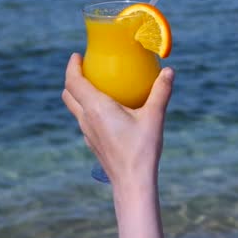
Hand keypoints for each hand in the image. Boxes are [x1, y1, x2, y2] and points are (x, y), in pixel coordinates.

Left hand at [62, 53, 173, 187]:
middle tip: (86, 68)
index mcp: (96, 108)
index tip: (77, 55)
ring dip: (79, 94)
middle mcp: (86, 119)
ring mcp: (87, 132)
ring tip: (97, 86)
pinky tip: (108, 111)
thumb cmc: (142, 148)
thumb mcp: (155, 116)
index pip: (74, 82)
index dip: (71, 66)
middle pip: (69, 94)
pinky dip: (88, 109)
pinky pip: (84, 120)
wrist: (132, 182)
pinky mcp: (93, 143)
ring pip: (74, 108)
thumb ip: (161, 91)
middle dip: (72, 78)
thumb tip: (169, 71)